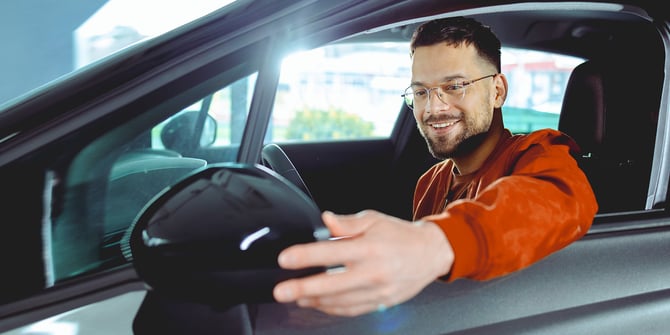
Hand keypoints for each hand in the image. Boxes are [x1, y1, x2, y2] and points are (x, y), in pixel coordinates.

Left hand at [272, 210, 453, 315]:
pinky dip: (332, 308)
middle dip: (303, 288)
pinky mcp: (381, 302)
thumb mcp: (374, 220)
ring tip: (296, 297)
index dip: (306, 256)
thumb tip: (325, 220)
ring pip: (339, 301)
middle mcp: (373, 272)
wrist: (431, 253)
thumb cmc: (401, 235)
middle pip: (332, 284)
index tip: (286, 259)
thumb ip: (347, 223)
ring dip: (314, 301)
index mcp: (370, 248)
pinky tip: (318, 303)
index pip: (332, 252)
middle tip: (281, 291)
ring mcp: (377, 291)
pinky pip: (351, 309)